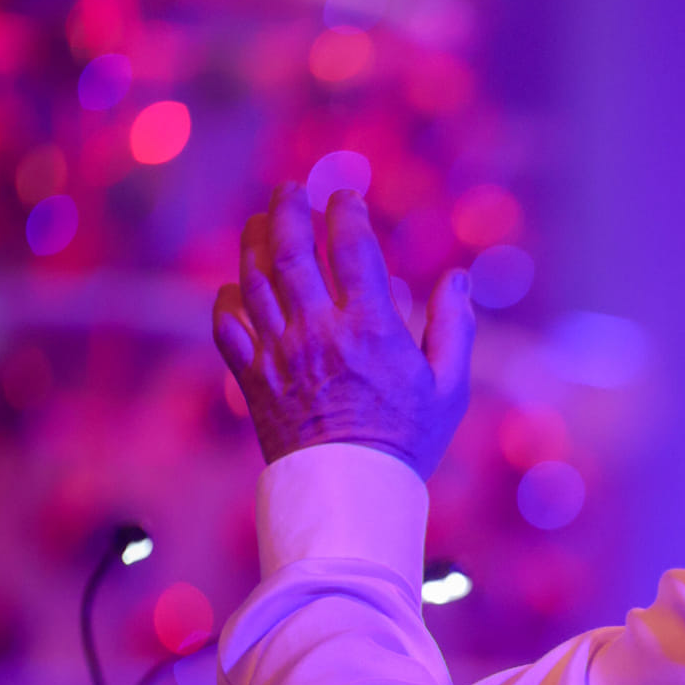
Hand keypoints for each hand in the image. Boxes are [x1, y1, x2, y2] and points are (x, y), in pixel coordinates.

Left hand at [212, 182, 474, 478]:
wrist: (351, 494)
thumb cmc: (407, 442)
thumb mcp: (449, 387)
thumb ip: (455, 327)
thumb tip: (458, 277)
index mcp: (370, 328)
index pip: (354, 248)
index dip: (348, 212)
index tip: (347, 197)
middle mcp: (318, 332)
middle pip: (293, 251)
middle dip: (291, 211)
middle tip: (292, 190)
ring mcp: (280, 354)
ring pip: (255, 281)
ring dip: (255, 243)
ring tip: (261, 222)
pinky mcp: (253, 380)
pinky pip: (227, 329)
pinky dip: (226, 301)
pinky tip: (235, 289)